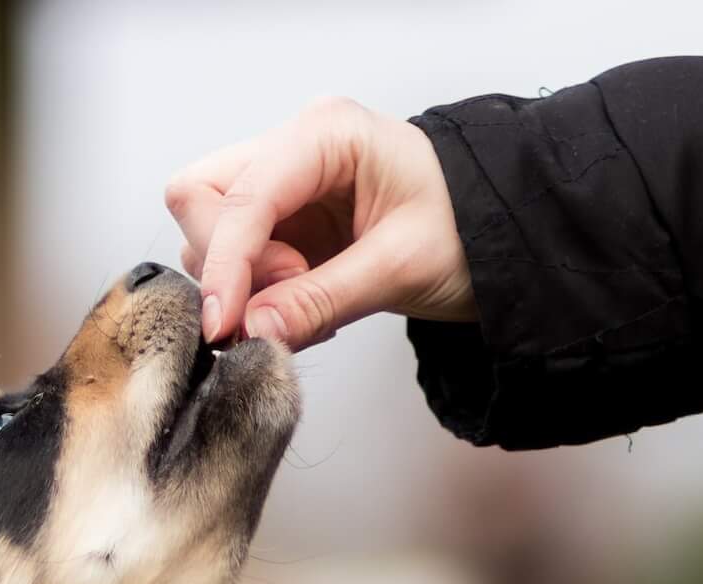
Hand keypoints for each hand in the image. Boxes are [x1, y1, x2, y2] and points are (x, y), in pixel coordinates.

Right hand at [166, 97, 476, 350]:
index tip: (224, 325)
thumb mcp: (400, 267)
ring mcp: (287, 186)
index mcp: (326, 133)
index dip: (223, 262)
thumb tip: (254, 331)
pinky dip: (259, 294)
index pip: (239, 194)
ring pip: (212, 231)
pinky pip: (242, 260)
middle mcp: (296, 148)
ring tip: (308, 306)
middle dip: (226, 264)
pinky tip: (305, 307)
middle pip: (202, 197)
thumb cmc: (468, 229)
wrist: (500, 236)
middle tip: (284, 302)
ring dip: (244, 284)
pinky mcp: (288, 223)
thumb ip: (321, 300)